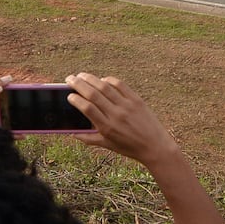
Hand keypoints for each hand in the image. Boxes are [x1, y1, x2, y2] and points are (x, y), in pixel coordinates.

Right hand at [64, 72, 179, 166]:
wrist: (155, 146)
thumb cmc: (130, 148)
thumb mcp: (108, 145)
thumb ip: (88, 139)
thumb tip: (71, 133)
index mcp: (106, 127)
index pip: (87, 108)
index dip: (76, 100)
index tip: (69, 96)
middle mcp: (116, 115)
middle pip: (93, 94)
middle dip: (78, 84)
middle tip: (69, 79)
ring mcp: (127, 106)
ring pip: (105, 87)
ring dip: (91, 79)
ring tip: (81, 75)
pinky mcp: (137, 100)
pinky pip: (120, 85)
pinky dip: (109, 80)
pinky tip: (102, 79)